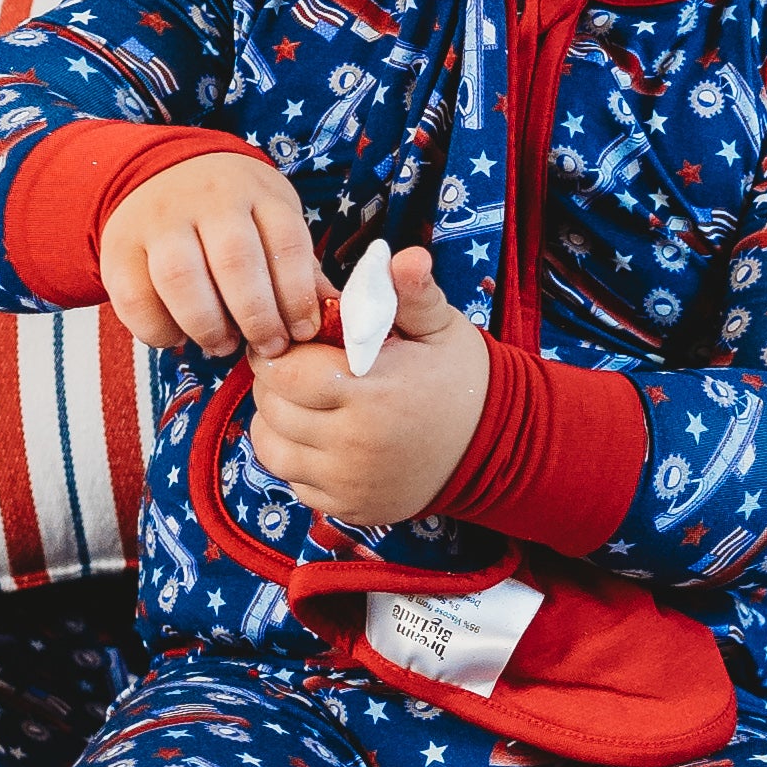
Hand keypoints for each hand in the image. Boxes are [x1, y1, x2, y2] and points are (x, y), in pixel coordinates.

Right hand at [99, 154, 324, 359]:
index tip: (302, 332)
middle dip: (257, 317)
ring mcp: (159, 220)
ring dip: (208, 326)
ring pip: (181, 279)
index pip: (285, 241)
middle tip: (267, 348)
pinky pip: (135, 298)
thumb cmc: (232, 210)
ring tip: (224, 345)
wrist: (160, 173)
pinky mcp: (119, 247)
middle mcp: (207, 199)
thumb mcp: (273, 218)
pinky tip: (180, 336)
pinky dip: (160, 330)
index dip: (297, 295)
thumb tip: (335, 319)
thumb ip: (299, 267)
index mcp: (257, 192)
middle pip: (236, 261)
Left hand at [248, 247, 489, 524]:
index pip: (285, 371)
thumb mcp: (440, 327)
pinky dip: (297, 456)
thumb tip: (405, 256)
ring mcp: (348, 484)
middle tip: (300, 366)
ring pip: (272, 448)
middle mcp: (353, 446)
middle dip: (276, 382)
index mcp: (372, 394)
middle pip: (273, 408)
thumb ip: (412, 292)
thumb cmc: (458, 377)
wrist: (493, 446)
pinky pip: (293, 480)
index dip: (281, 349)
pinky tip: (324, 435)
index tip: (296, 340)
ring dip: (279, 420)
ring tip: (307, 400)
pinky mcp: (346, 509)